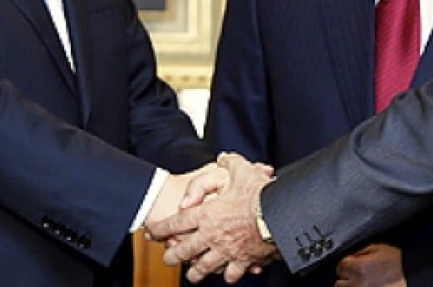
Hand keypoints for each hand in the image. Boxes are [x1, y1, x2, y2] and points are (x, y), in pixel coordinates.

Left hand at [146, 153, 279, 282]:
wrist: (281, 216)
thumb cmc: (261, 194)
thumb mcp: (243, 170)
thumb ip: (230, 162)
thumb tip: (223, 157)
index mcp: (208, 214)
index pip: (176, 223)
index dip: (160, 228)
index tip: (151, 232)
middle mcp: (213, 235)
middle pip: (184, 251)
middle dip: (172, 256)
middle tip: (167, 257)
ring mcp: (226, 251)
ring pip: (203, 268)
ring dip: (195, 272)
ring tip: (191, 274)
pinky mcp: (242, 261)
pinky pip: (231, 274)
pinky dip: (228, 276)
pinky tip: (227, 275)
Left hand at [335, 244, 406, 286]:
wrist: (411, 274)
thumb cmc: (397, 261)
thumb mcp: (376, 248)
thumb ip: (359, 253)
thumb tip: (350, 259)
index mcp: (358, 268)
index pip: (340, 267)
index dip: (346, 265)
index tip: (350, 265)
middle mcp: (358, 284)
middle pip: (339, 284)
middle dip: (346, 279)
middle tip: (354, 276)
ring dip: (351, 286)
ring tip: (361, 282)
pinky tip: (367, 286)